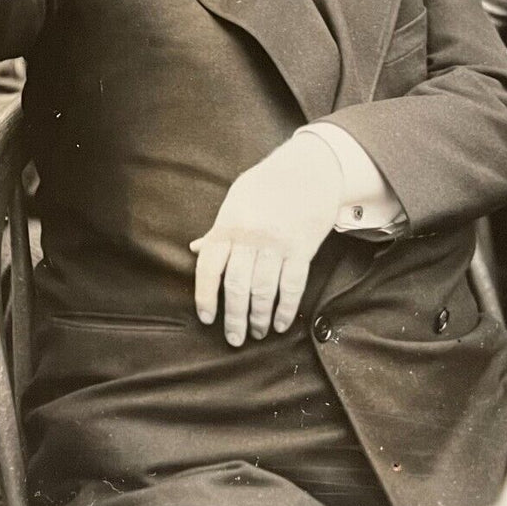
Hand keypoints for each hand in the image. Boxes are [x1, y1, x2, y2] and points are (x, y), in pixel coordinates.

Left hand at [190, 133, 341, 346]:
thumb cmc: (268, 183)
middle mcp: (251, 236)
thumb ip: (218, 229)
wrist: (310, 167)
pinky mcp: (302, 248)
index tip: (207, 318)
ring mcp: (277, 243)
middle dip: (234, 318)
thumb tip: (196, 248)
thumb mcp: (237, 199)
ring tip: (257, 333)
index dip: (205, 296)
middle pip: (236, 286)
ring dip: (259, 318)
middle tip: (234, 338)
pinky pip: (292, 286)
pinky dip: (285, 309)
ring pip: (263, 291)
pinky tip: (280, 323)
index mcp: (230, 224)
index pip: (209, 267)